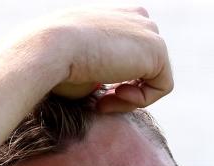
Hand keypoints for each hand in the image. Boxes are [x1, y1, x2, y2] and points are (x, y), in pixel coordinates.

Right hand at [31, 6, 172, 112]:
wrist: (51, 48)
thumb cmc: (54, 57)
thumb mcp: (79, 58)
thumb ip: (99, 64)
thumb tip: (105, 83)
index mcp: (118, 14)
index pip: (131, 54)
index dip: (117, 80)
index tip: (96, 93)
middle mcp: (137, 16)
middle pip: (145, 66)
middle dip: (125, 89)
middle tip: (99, 102)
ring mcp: (149, 30)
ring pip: (154, 78)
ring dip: (130, 98)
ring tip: (103, 102)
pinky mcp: (158, 49)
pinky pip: (162, 86)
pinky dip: (141, 101)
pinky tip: (116, 96)